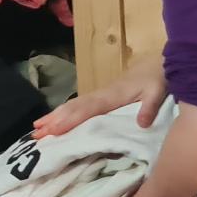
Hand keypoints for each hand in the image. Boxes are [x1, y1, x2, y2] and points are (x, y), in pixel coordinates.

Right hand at [34, 51, 167, 139]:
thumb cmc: (158, 78)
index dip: (70, 119)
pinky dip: (64, 113)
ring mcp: (100, 94)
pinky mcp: (102, 95)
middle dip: (55, 120)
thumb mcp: (158, 92)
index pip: (88, 109)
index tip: (53, 130)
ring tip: (37, 129)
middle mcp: (102, 94)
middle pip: (74, 107)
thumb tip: (141, 124)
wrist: (160, 62)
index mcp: (113, 95)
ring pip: (74, 105)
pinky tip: (56, 120)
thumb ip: (150, 107)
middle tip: (35, 134)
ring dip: (55, 116)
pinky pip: (79, 105)